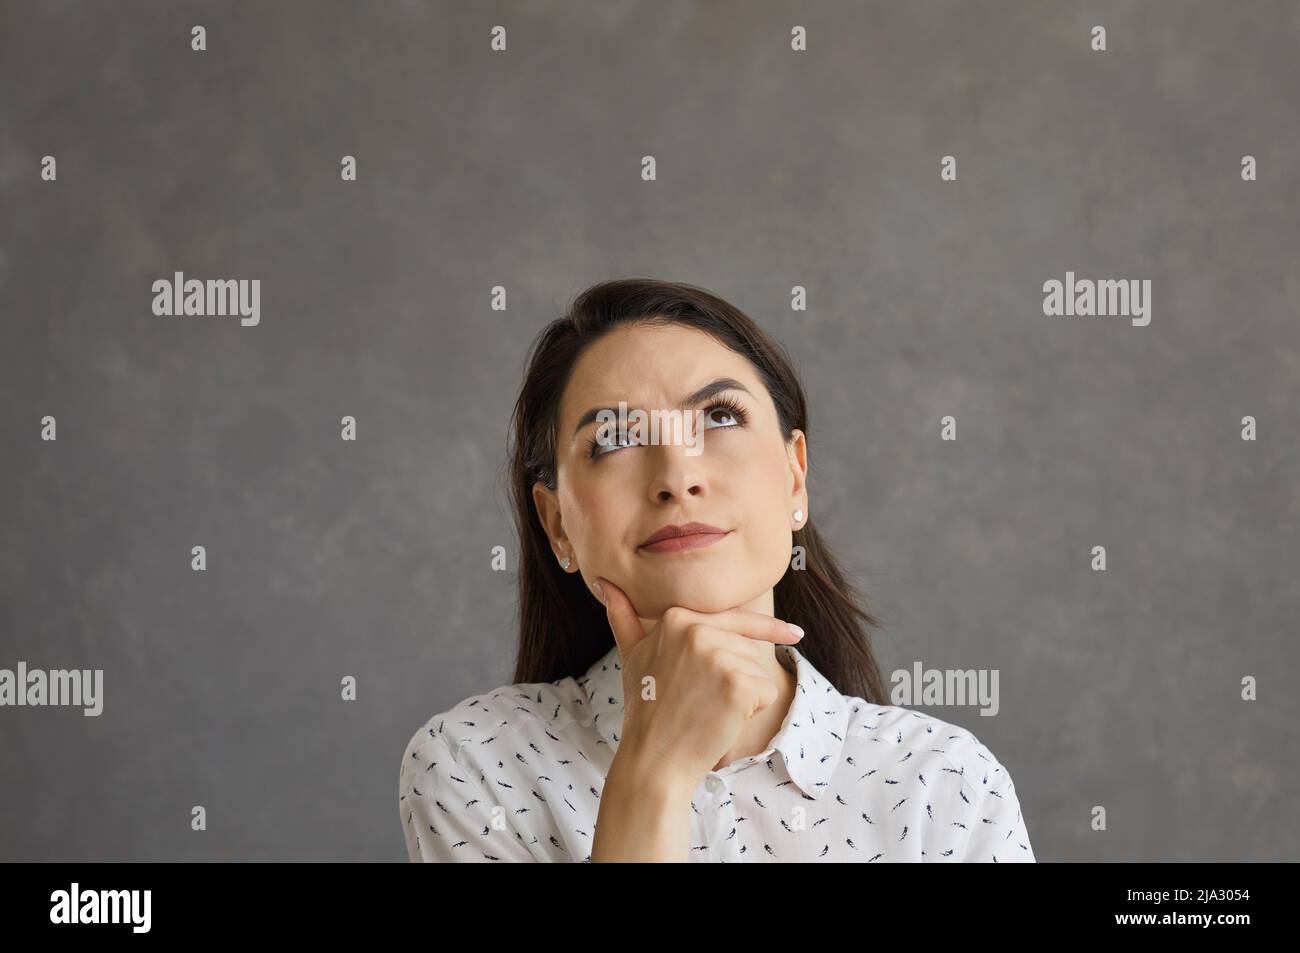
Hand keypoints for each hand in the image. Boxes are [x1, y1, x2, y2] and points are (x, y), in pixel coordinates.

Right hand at [593, 576, 803, 789]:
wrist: (653, 758)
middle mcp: (697, 630)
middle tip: (701, 700)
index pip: (734, 618)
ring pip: (757, 669)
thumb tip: (604, 583)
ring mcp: (719, 656)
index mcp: (675, 616)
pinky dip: (753, 710)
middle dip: (735, 675)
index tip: (796, 634)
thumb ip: (622, 616)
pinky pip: (767, 690)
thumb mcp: (631, 655)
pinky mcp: (739, 683)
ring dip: (743, 693)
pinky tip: (724, 719)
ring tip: (708, 709)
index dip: (766, 629)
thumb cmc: (646, 708)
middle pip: (746, 646)